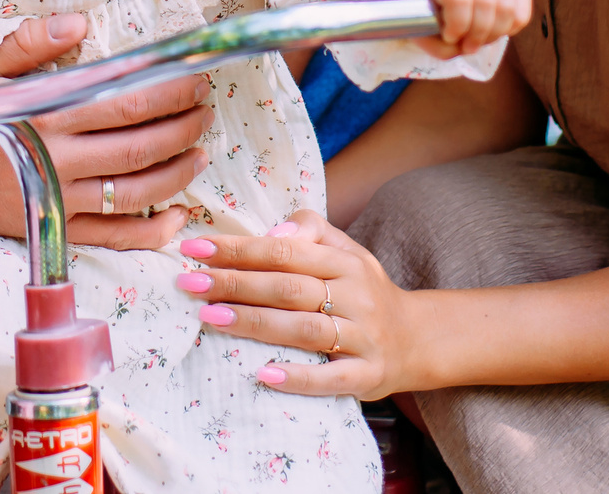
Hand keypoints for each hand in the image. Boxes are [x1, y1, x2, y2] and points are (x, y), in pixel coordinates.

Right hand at [0, 13, 213, 250]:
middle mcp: (55, 161)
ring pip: (135, 192)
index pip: (126, 101)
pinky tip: (178, 215)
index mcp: (44, 115)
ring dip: (178, 171)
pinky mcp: (51, 231)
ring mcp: (56, 202)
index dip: (169, 91)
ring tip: (200, 150)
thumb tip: (78, 22)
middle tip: (205, 108)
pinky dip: (151, 231)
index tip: (193, 77)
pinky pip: (112, 238)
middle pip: (141, 146)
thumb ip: (28, 46)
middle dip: (184, 126)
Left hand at [174, 212, 421, 398]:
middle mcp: (356, 296)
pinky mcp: (368, 375)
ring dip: (255, 323)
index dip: (239, 249)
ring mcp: (363, 337)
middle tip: (190, 283)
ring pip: (305, 328)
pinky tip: (263, 373)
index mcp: (346, 261)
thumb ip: (311, 230)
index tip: (196, 250)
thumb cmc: (364, 290)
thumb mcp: (346, 251)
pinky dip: (298, 377)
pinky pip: (331, 377)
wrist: (418, 339)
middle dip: (236, 283)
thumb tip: (272, 232)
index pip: (286, 250)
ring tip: (211, 317)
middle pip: (289, 287)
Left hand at [368, 0, 531, 58]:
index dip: (456, 26)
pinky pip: (522, 14)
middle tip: (467, 46)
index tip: (448, 36)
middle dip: (477, 35)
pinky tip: (493, 28)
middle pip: (486, 4)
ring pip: (508, 10)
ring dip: (494, 35)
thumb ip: (438, 46)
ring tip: (479, 39)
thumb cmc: (427, 2)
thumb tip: (464, 49)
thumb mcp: (419, 24)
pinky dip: (509, 29)